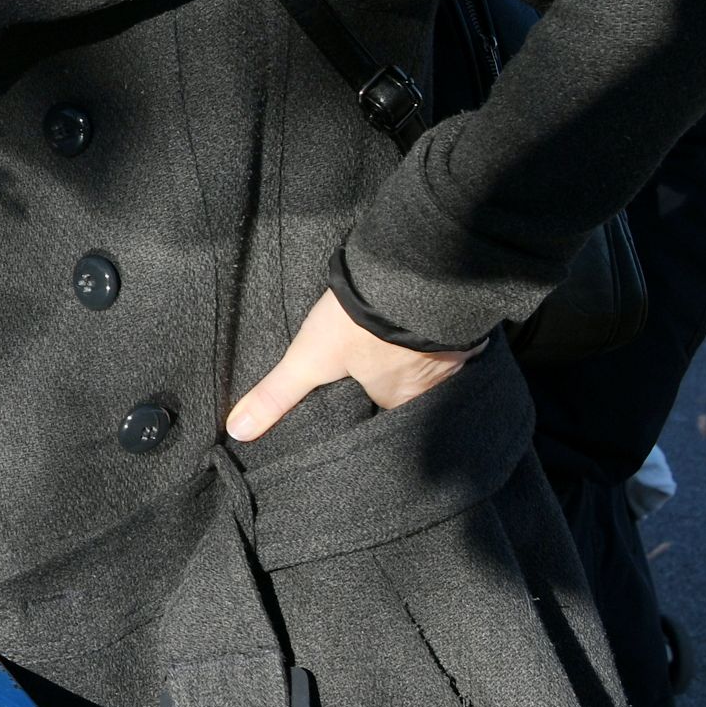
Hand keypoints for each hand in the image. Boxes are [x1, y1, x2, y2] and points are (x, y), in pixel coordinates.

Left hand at [224, 289, 474, 443]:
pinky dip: (441, 326)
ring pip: (433, 359)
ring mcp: (454, 352)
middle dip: (396, 376)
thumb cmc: (361, 324)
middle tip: (377, 358)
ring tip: (399, 335)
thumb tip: (238, 431)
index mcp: (397, 398)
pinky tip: (428, 313)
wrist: (415, 275)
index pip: (382, 413)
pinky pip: (455, 333)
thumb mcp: (309, 358)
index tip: (359, 394)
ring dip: (418, 349)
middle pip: (410, 387)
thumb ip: (276, 394)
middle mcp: (431, 384)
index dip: (368, 403)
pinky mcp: (467, 322)